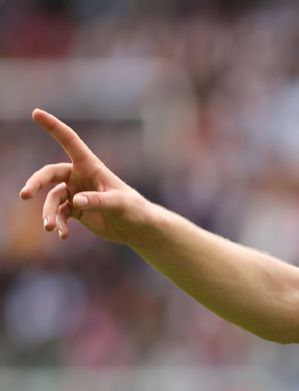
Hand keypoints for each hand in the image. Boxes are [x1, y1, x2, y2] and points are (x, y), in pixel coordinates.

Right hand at [18, 109, 152, 242]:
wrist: (138, 228)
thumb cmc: (134, 210)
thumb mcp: (119, 204)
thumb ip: (98, 201)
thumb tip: (75, 201)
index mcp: (91, 166)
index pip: (70, 142)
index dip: (53, 127)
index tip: (36, 112)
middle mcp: (79, 177)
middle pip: (50, 174)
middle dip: (36, 183)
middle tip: (25, 194)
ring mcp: (76, 194)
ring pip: (52, 199)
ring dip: (49, 213)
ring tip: (50, 227)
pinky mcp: (76, 210)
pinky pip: (59, 215)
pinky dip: (59, 224)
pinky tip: (63, 235)